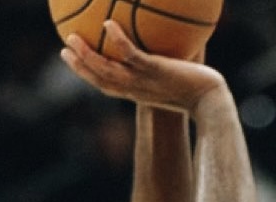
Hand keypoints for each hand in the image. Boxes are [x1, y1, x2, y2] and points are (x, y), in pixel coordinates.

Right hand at [60, 21, 226, 115]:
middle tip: (63, 49)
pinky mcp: (155, 70)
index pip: (107, 86)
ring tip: (71, 38)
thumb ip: (170, 63)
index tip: (75, 62)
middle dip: (79, 67)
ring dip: (87, 55)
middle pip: (99, 79)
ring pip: (107, 69)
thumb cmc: (201, 93)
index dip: (88, 76)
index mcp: (138, 93)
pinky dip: (118, 41)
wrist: (212, 103)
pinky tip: (107, 24)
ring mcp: (144, 80)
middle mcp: (136, 90)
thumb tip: (173, 41)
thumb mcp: (180, 79)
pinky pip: (132, 55)